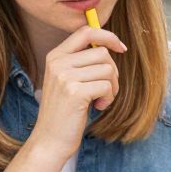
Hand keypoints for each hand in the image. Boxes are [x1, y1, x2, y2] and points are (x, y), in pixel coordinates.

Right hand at [30, 25, 127, 159]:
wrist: (50, 140)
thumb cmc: (64, 112)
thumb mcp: (66, 80)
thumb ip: (81, 61)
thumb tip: (110, 44)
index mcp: (55, 56)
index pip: (86, 31)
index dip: (108, 36)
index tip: (121, 48)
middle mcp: (58, 63)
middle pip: (102, 53)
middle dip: (113, 72)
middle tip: (106, 90)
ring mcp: (65, 77)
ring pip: (107, 69)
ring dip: (112, 87)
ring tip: (100, 99)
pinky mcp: (75, 92)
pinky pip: (106, 86)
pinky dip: (108, 98)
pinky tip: (98, 107)